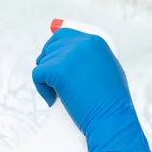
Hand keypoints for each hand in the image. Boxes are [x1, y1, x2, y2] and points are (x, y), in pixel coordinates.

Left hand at [32, 28, 151, 151]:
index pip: (66, 34)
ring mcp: (69, 54)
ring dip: (47, 79)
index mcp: (96, 41)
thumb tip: (70, 58)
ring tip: (60, 95)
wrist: (111, 117)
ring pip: (44, 62)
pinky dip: (42, 89)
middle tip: (51, 81)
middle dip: (49, 63)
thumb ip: (90, 58)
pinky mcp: (57, 69)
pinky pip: (37, 74)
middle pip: (52, 46)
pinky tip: (53, 99)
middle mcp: (83, 43)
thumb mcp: (108, 69)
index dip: (56, 48)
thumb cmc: (113, 102)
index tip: (53, 61)